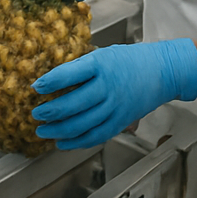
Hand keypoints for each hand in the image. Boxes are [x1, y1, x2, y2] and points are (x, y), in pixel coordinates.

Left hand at [31, 39, 196, 149]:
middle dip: (50, 111)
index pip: (68, 74)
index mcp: (100, 64)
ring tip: (43, 131)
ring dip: (58, 130)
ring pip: (82, 124)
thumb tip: (52, 79)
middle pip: (72, 104)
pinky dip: (77, 142)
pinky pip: (96, 136)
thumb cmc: (127, 60)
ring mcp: (115, 107)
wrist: (161, 71)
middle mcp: (107, 87)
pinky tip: (63, 142)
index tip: (36, 87)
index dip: (49, 82)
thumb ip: (79, 67)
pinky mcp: (121, 122)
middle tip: (36, 114)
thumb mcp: (101, 54)